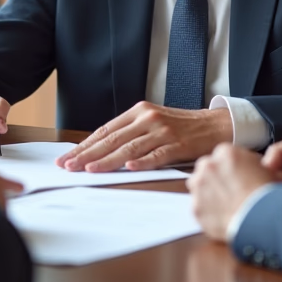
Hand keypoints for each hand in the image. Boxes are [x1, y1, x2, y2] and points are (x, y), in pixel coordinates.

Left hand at [55, 101, 232, 171]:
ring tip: (90, 169)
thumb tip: (100, 151)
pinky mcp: (177, 144)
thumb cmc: (181, 127)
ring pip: (129, 147)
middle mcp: (147, 118)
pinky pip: (157, 155)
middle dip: (87, 154)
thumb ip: (130, 133)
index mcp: (138, 112)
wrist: (214, 125)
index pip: (105, 130)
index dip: (84, 145)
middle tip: (68, 166)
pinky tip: (129, 167)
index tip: (67, 157)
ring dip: (107, 160)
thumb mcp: (152, 123)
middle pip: (112, 139)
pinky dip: (143, 161)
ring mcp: (162, 131)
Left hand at [186, 144, 272, 240]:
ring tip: (227, 205)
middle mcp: (208, 166)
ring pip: (198, 188)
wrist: (262, 219)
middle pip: (206, 169)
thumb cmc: (267, 195)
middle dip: (215, 178)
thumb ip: (252, 162)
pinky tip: (223, 217)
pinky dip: (208, 213)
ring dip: (208, 194)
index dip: (231, 168)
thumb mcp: (267, 168)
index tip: (237, 176)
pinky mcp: (196, 208)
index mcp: (225, 152)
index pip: (222, 156)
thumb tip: (255, 163)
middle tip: (231, 191)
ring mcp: (199, 187)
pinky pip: (199, 209)